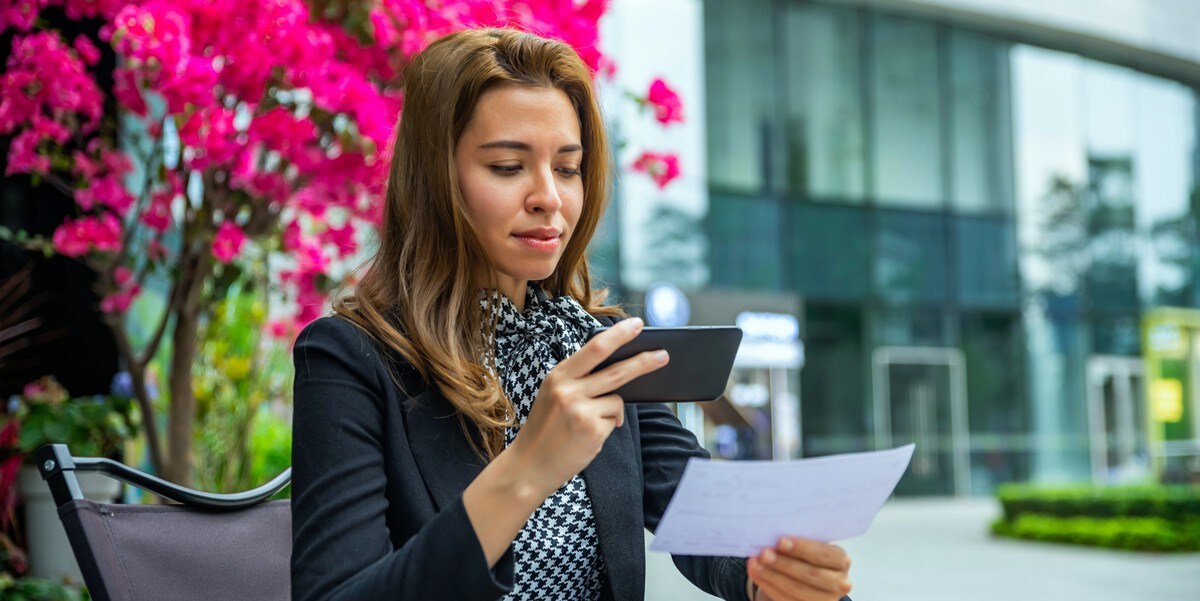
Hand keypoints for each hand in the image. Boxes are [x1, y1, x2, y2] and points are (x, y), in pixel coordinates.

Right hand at [508, 317, 667, 493]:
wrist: (529, 466)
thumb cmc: (544, 429)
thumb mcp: (553, 394)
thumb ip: (579, 380)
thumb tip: (619, 368)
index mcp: (558, 376)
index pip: (595, 348)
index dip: (619, 335)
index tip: (637, 326)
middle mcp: (569, 391)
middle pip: (617, 371)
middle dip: (644, 362)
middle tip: (664, 355)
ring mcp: (581, 411)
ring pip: (617, 400)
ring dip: (611, 411)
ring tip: (586, 424)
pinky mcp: (592, 431)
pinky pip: (614, 421)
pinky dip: (606, 428)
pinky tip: (586, 437)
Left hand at [746, 537, 851, 600]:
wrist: (800, 575)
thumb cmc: (803, 555)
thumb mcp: (806, 544)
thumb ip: (798, 540)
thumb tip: (775, 534)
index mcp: (841, 560)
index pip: (824, 554)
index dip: (803, 548)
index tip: (781, 541)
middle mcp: (839, 583)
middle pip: (811, 574)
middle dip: (784, 563)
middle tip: (764, 553)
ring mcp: (826, 600)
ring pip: (797, 589)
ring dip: (772, 575)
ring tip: (755, 563)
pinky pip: (786, 599)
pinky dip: (768, 585)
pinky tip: (757, 574)